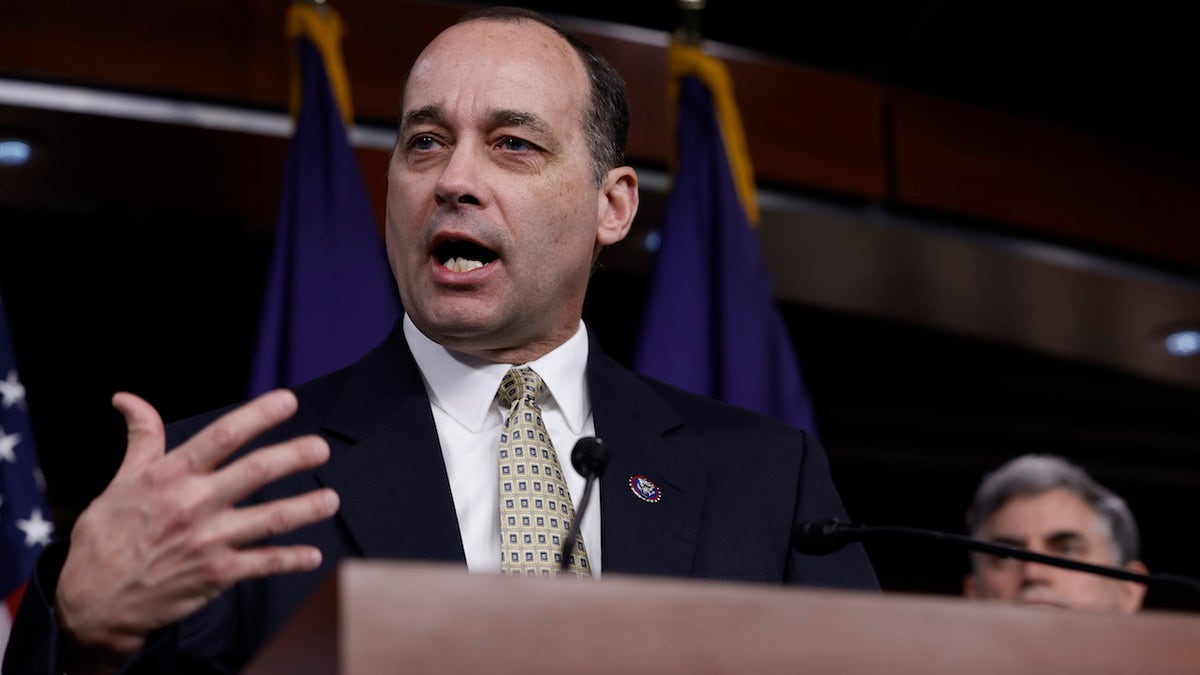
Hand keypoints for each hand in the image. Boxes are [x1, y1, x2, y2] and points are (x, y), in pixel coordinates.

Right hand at [55, 389, 339, 669]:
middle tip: (322, 448)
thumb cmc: (107, 536)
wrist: (93, 601)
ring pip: (270, 519)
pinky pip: (264, 564)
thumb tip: (128, 399)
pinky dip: (293, 559)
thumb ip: (141, 438)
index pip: (222, 436)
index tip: (288, 401)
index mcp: (171, 476)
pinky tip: (313, 555)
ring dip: (306, 508)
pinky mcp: (217, 575)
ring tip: (331, 499)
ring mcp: (208, 540)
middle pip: (255, 472)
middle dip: (295, 456)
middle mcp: (193, 505)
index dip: (259, 415)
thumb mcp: (120, 481)